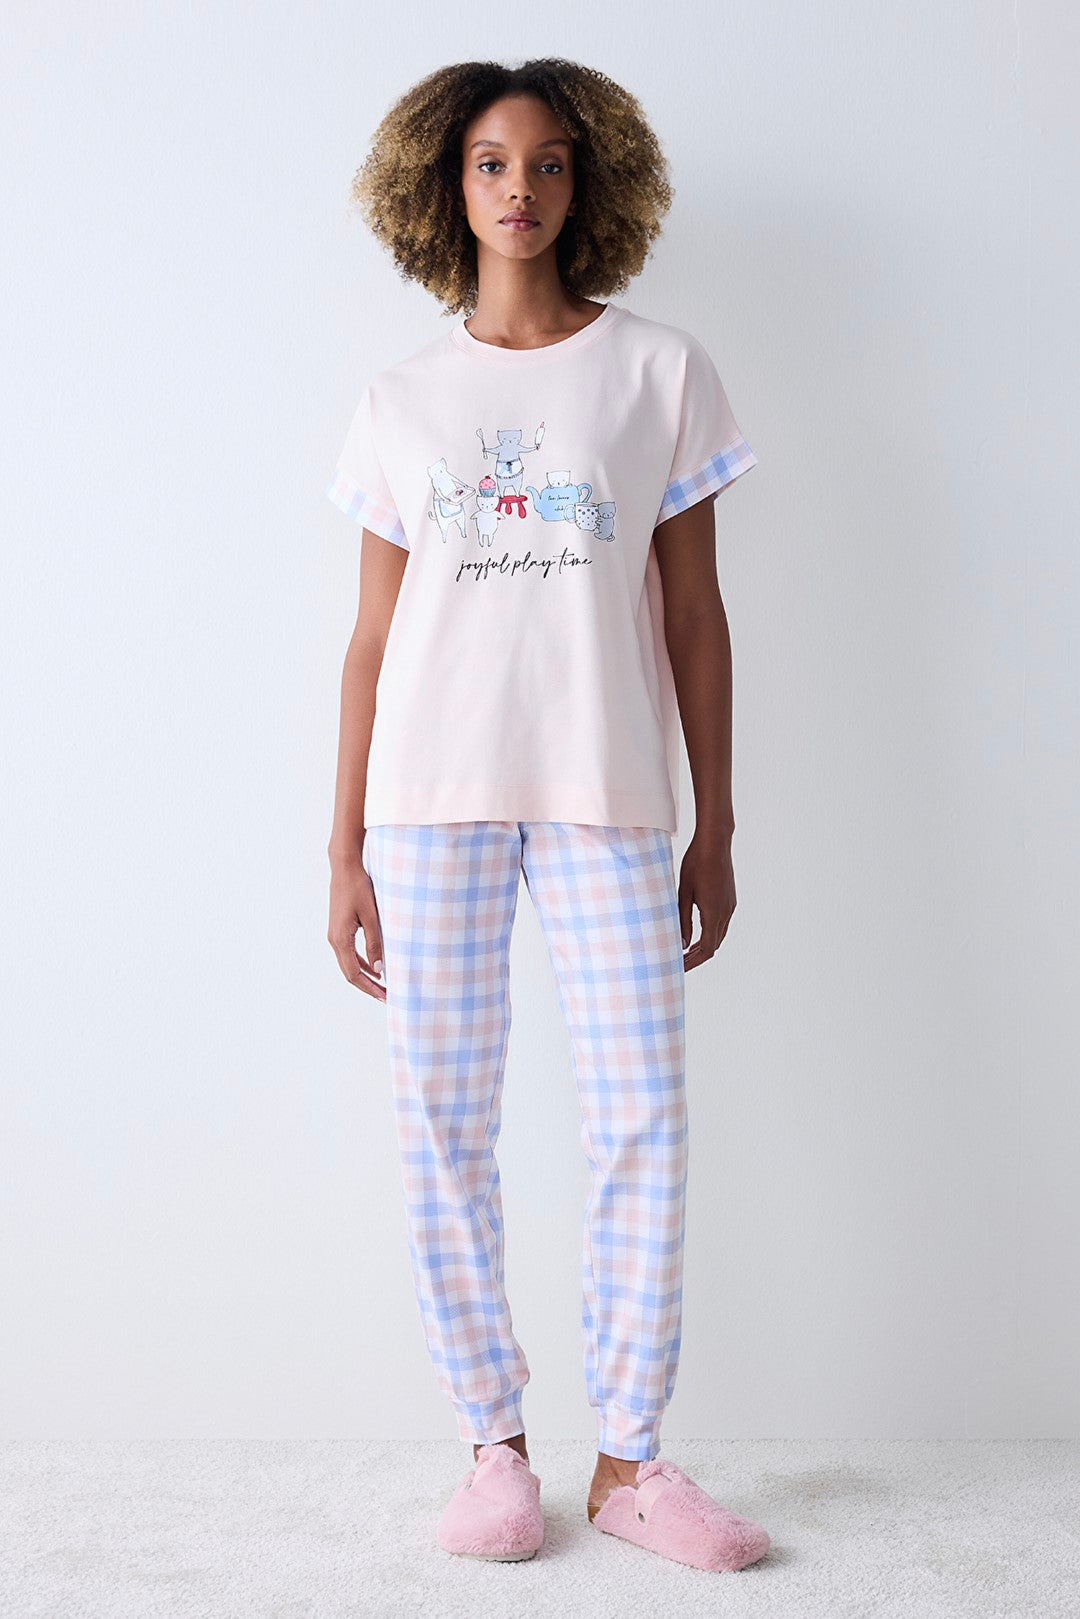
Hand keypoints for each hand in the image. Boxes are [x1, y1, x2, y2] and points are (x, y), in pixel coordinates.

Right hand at [327, 853, 385, 1001]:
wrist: (344, 868)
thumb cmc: (358, 887)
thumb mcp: (371, 916)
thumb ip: (375, 943)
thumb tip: (379, 969)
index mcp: (340, 939)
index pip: (354, 973)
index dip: (370, 988)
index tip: (385, 997)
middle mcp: (334, 940)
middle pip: (350, 972)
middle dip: (368, 986)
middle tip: (386, 997)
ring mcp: (335, 934)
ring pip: (349, 964)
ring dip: (365, 976)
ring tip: (382, 986)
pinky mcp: (339, 928)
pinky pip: (349, 953)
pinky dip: (361, 963)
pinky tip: (375, 967)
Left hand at [678, 831, 735, 970]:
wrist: (715, 842)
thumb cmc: (696, 864)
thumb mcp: (683, 893)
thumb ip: (682, 920)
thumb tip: (682, 944)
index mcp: (713, 914)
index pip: (706, 949)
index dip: (693, 962)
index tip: (679, 967)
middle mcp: (726, 913)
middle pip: (714, 945)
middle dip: (697, 957)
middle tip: (680, 963)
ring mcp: (730, 906)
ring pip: (719, 935)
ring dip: (704, 945)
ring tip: (686, 951)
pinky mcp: (730, 899)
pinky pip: (722, 923)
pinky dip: (710, 933)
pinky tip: (698, 931)